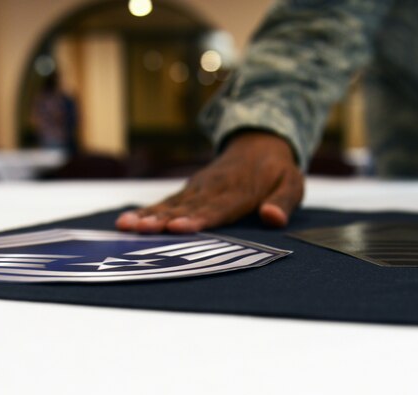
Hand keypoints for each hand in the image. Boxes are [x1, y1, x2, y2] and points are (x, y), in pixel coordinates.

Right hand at [115, 131, 303, 232]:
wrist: (259, 141)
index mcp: (238, 191)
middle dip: (161, 220)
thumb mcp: (292, 183)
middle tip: (140, 230)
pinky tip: (126, 221)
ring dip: (147, 216)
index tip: (179, 228)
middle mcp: (213, 189)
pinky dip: (146, 211)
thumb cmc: (277, 170)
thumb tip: (272, 218)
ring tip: (125, 226)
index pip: (216, 208)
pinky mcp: (189, 190)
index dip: (197, 219)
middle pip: (185, 208)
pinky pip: (166, 202)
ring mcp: (198, 188)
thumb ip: (283, 202)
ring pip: (170, 204)